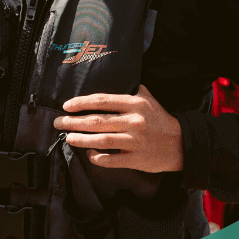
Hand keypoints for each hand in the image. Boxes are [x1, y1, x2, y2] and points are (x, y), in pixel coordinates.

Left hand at [53, 85, 183, 172]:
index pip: (102, 101)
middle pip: (97, 121)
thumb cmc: (160, 119)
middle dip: (74, 122)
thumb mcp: (148, 98)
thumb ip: (130, 90)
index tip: (67, 106)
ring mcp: (135, 141)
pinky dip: (97, 157)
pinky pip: (112, 160)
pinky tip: (88, 154)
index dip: (81, 103)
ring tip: (68, 137)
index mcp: (134, 104)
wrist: (181, 143)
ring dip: (81, 139)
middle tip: (58, 122)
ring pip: (101, 141)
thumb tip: (111, 79)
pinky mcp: (137, 159)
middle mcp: (134, 121)